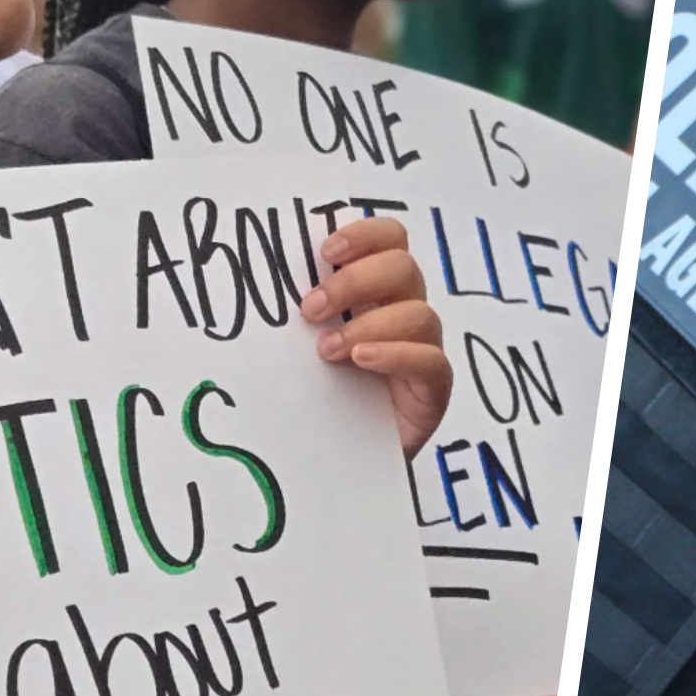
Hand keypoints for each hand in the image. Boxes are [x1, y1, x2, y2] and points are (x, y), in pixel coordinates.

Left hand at [302, 217, 451, 459]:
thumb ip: (303, 311)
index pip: (390, 239)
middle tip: (310, 309)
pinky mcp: (432, 389)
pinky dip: (395, 354)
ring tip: (328, 350)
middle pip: (403, 267)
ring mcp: (423, 349)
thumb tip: (262, 279)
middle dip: (355, 282)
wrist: (339, 459)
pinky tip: (361, 360)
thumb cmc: (320, 393)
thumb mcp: (304, 344)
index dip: (364, 235)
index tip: (325, 253)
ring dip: (368, 324)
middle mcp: (405, 311)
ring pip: (419, 313)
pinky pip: (430, 361)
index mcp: (377, 290)